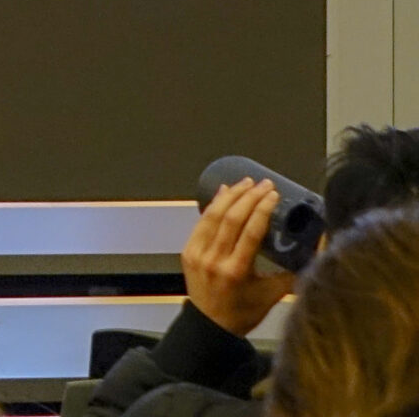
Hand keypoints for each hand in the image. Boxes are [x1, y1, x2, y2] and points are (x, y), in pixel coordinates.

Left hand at [183, 179, 293, 335]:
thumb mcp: (272, 296)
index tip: (274, 195)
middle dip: (249, 197)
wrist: (209, 325)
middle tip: (264, 184)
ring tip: (246, 182)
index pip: (251, 232)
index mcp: (237, 271)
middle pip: (232, 218)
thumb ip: (292, 274)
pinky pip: (201, 222)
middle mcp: (215, 258)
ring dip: (231, 195)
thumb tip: (319, 253)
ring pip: (213, 216)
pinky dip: (213, 204)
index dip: (262, 209)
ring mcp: (198, 253)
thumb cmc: (244, 312)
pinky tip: (224, 191)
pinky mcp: (187, 250)